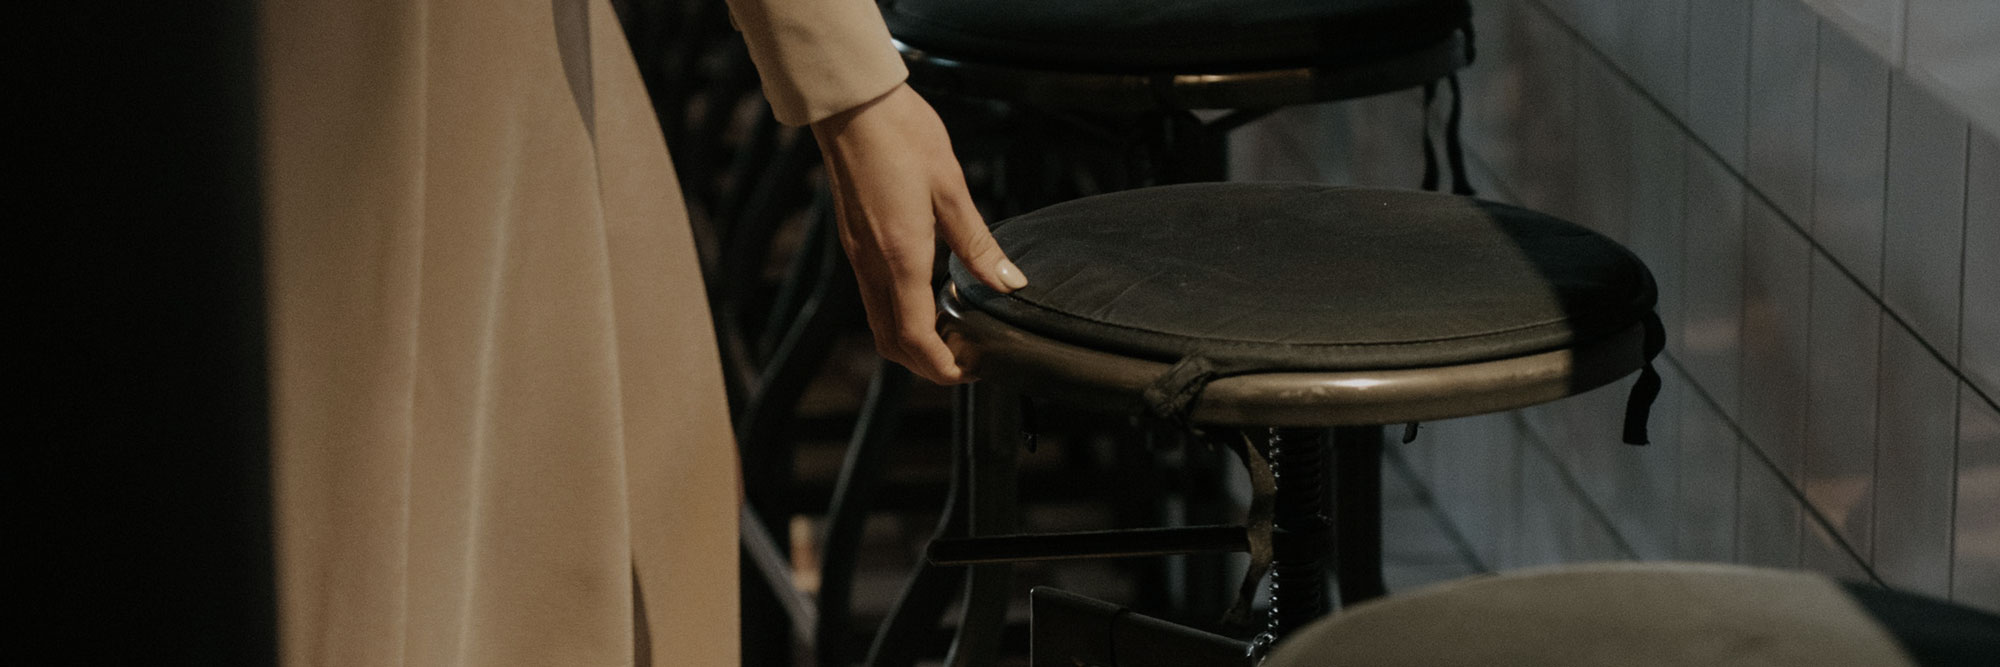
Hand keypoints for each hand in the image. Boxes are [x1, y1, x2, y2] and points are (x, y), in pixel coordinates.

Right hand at [810, 83, 1025, 384]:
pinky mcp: (855, 243)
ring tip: (954, 333)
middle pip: (893, 343)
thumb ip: (978, 244)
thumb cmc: (902, 136)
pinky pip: (874, 298)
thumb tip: (1009, 284)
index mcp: (900, 257)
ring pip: (881, 324)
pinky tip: (929, 299)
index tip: (973, 370)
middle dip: (928, 365)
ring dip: (914, 343)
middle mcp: (872, 265)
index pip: (916, 338)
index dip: (943, 367)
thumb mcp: (951, 190)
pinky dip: (900, 316)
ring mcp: (858, 256)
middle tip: (968, 358)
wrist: (853, 105)